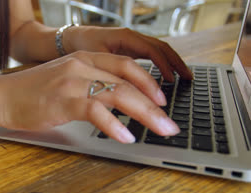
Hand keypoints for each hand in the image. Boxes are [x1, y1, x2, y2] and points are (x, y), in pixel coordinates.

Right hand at [0, 51, 179, 143]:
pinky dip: (114, 125)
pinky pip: (95, 110)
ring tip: (161, 130)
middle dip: (155, 103)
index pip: (126, 66)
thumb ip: (89, 86)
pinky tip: (125, 137)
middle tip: (170, 123)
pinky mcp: (62, 100)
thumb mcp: (64, 81)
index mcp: (84, 59)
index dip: (149, 81)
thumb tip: (116, 105)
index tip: (163, 100)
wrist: (0, 96)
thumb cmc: (31, 93)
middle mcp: (81, 66)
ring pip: (118, 94)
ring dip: (145, 114)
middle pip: (129, 81)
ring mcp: (72, 82)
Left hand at [64, 26, 192, 81]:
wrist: (69, 40)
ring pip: (159, 51)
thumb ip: (111, 72)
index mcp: (125, 38)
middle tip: (188, 79)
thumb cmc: (80, 48)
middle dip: (176, 63)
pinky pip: (151, 56)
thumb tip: (126, 91)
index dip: (163, 66)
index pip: (152, 50)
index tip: (171, 80)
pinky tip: (166, 78)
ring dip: (172, 64)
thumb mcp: (95, 60)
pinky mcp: (130, 50)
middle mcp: (132, 38)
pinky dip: (161, 65)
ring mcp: (132, 43)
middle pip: (162, 48)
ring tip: (184, 78)